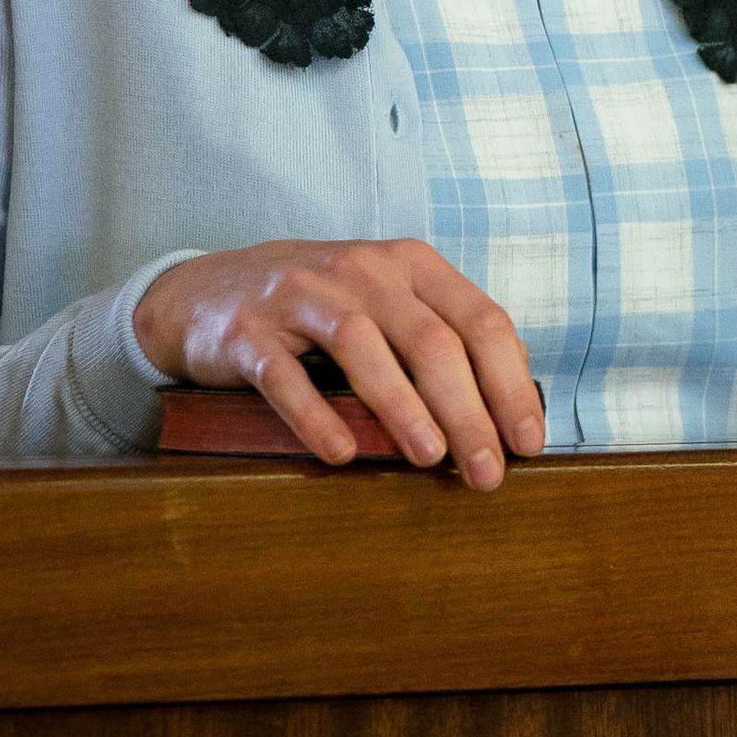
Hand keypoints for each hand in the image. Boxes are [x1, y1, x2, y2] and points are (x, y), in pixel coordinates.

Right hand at [134, 239, 543, 488]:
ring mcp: (301, 296)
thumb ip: (446, 334)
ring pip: (364, 348)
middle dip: (468, 411)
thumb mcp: (388, 302)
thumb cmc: (320, 308)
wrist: (208, 291)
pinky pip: (286, 374)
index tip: (528, 441)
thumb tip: (515, 390)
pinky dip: (315, 415)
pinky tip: (341, 453)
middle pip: (431, 340)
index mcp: (409, 264)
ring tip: (432, 458)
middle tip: (488, 472)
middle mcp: (362, 271)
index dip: (510, 384)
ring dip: (404, 407)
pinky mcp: (249, 331)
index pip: (480, 320)